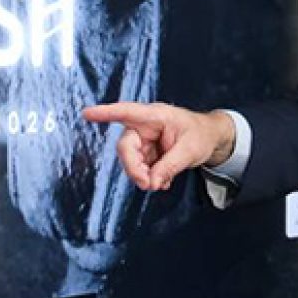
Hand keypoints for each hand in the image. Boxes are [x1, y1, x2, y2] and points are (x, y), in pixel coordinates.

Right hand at [82, 103, 236, 191]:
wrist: (210, 139)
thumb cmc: (201, 135)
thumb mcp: (190, 151)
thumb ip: (170, 166)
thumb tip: (151, 182)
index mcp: (155, 115)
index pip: (126, 112)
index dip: (105, 113)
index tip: (87, 113)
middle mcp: (145, 126)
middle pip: (126, 147)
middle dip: (134, 168)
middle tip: (148, 185)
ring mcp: (144, 140)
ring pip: (132, 161)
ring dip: (143, 175)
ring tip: (161, 183)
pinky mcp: (147, 152)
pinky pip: (140, 167)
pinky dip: (149, 177)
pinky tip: (162, 181)